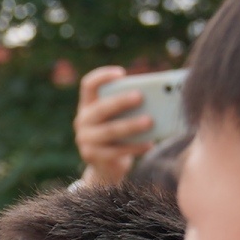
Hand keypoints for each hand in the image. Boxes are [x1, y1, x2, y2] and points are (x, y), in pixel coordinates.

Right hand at [73, 66, 150, 187]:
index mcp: (87, 105)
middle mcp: (82, 121)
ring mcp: (86, 140)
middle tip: (141, 96)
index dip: (102, 77)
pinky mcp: (94, 157)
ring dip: (131, 125)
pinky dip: (135, 147)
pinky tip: (150, 144)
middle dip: (121, 101)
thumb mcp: (119, 118)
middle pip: (101, 108)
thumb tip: (157, 98)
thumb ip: (129, 107)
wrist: (106, 166)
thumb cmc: (119, 135)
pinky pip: (117, 151)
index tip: (122, 73)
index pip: (88, 85)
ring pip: (110, 130)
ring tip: (150, 121)